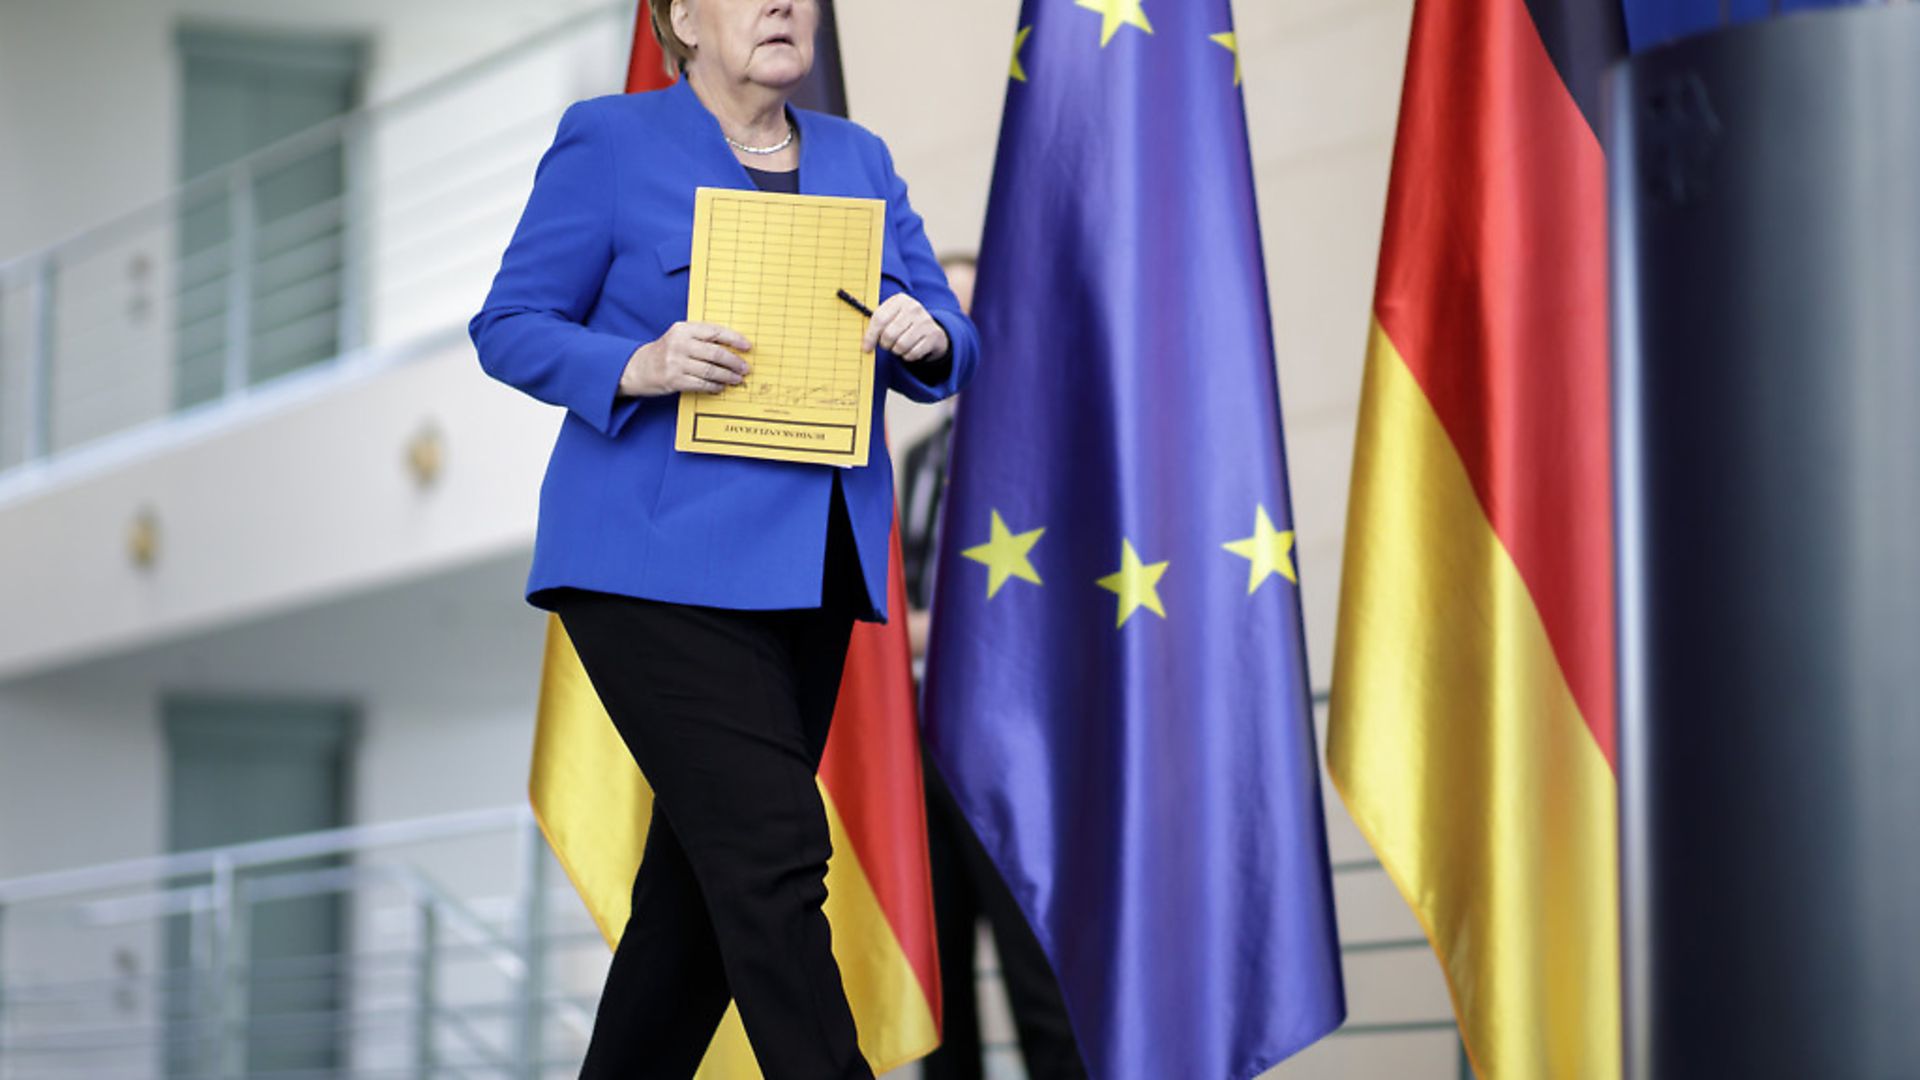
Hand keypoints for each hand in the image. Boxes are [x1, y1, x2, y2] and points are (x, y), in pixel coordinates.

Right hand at [620, 322, 751, 396]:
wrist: (638, 368)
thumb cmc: (666, 351)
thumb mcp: (680, 336)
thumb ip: (702, 337)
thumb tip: (733, 347)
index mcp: (683, 329)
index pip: (715, 332)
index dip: (734, 339)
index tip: (747, 347)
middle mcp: (679, 344)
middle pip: (716, 353)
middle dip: (734, 362)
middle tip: (745, 368)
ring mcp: (676, 363)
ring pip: (711, 371)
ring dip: (727, 376)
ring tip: (736, 379)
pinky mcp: (674, 380)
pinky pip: (701, 384)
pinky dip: (714, 386)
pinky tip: (721, 387)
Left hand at [863, 294, 948, 362]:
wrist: (931, 330)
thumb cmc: (904, 324)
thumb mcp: (892, 316)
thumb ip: (877, 324)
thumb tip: (865, 344)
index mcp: (900, 300)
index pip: (879, 318)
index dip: (870, 336)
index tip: (866, 348)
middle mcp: (914, 308)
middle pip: (889, 334)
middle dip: (885, 344)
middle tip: (887, 344)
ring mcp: (925, 321)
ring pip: (900, 346)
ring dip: (896, 351)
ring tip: (898, 346)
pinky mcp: (933, 336)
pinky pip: (912, 353)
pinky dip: (907, 356)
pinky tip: (910, 349)